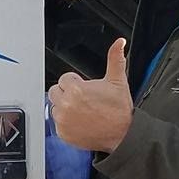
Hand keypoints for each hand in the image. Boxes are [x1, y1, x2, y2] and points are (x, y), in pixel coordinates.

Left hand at [48, 38, 132, 152]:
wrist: (122, 135)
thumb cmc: (119, 111)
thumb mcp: (118, 81)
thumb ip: (115, 59)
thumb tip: (119, 43)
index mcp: (76, 90)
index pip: (64, 78)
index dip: (76, 82)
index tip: (85, 89)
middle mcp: (66, 105)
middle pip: (55, 91)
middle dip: (67, 93)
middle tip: (83, 100)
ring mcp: (62, 120)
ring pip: (55, 107)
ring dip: (65, 107)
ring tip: (83, 111)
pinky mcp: (62, 133)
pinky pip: (57, 123)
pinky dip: (65, 122)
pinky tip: (80, 122)